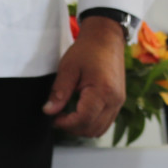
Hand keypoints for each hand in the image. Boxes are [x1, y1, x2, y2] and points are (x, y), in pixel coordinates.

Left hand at [45, 15, 126, 137]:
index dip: (66, 123)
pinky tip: (80, 112)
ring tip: (69, 115)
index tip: (54, 117)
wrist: (106, 37)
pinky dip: (92, 122)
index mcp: (103, 90)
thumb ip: (59, 91)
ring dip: (82, 127)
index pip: (83, 119)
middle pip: (92, 128)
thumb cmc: (88, 49)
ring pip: (100, 129)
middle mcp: (115, 99)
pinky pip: (106, 122)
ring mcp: (119, 101)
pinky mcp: (118, 100)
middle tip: (59, 117)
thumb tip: (49, 111)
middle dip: (73, 128)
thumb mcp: (68, 67)